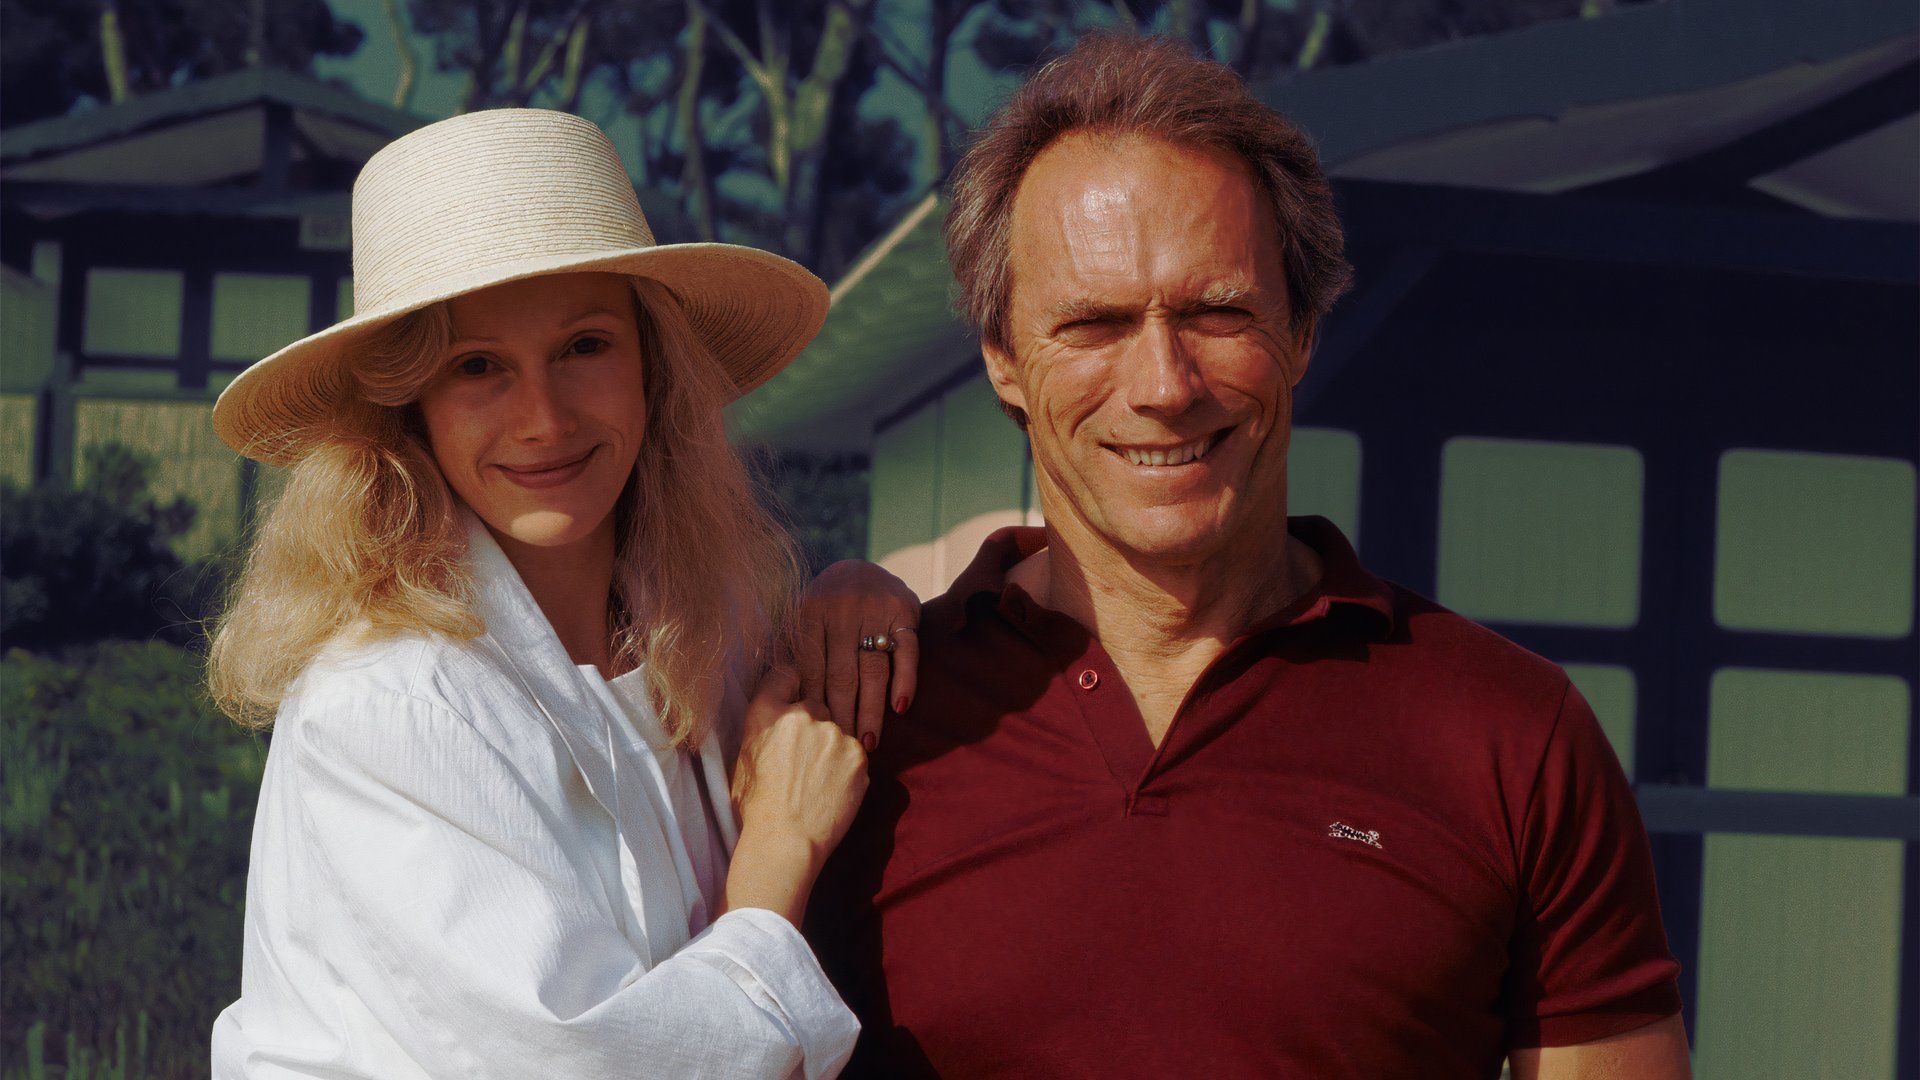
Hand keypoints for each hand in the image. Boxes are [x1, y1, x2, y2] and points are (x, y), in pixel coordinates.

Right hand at [730, 667, 868, 871]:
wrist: (785, 842)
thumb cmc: (757, 808)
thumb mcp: (744, 759)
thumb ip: (762, 730)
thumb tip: (773, 718)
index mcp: (766, 712)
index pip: (784, 674)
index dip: (789, 685)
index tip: (793, 695)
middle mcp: (803, 713)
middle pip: (815, 704)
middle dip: (812, 724)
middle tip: (803, 758)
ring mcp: (835, 733)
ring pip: (837, 730)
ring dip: (831, 747)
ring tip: (817, 781)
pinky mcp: (859, 754)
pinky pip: (854, 752)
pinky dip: (847, 767)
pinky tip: (832, 789)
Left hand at [786, 560, 920, 751]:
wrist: (861, 569)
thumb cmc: (823, 608)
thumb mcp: (800, 620)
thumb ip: (786, 650)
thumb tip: (763, 692)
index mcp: (810, 613)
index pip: (811, 669)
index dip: (812, 705)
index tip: (814, 737)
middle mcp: (841, 610)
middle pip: (842, 675)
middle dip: (842, 716)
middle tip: (842, 748)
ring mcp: (874, 610)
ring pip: (874, 668)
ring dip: (872, 709)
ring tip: (869, 742)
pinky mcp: (904, 611)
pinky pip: (907, 651)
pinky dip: (905, 680)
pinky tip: (900, 707)